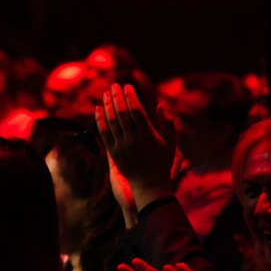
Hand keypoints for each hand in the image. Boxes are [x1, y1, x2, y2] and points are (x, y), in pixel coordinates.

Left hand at [93, 81, 178, 207]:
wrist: (149, 184)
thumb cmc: (162, 161)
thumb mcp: (172, 143)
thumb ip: (167, 123)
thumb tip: (158, 105)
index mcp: (148, 135)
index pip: (136, 110)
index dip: (130, 96)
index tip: (127, 86)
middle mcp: (133, 139)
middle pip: (121, 113)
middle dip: (117, 96)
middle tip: (114, 85)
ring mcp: (121, 146)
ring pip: (111, 121)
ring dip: (108, 105)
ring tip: (106, 93)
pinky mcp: (113, 152)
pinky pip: (104, 133)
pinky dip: (99, 120)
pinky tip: (98, 109)